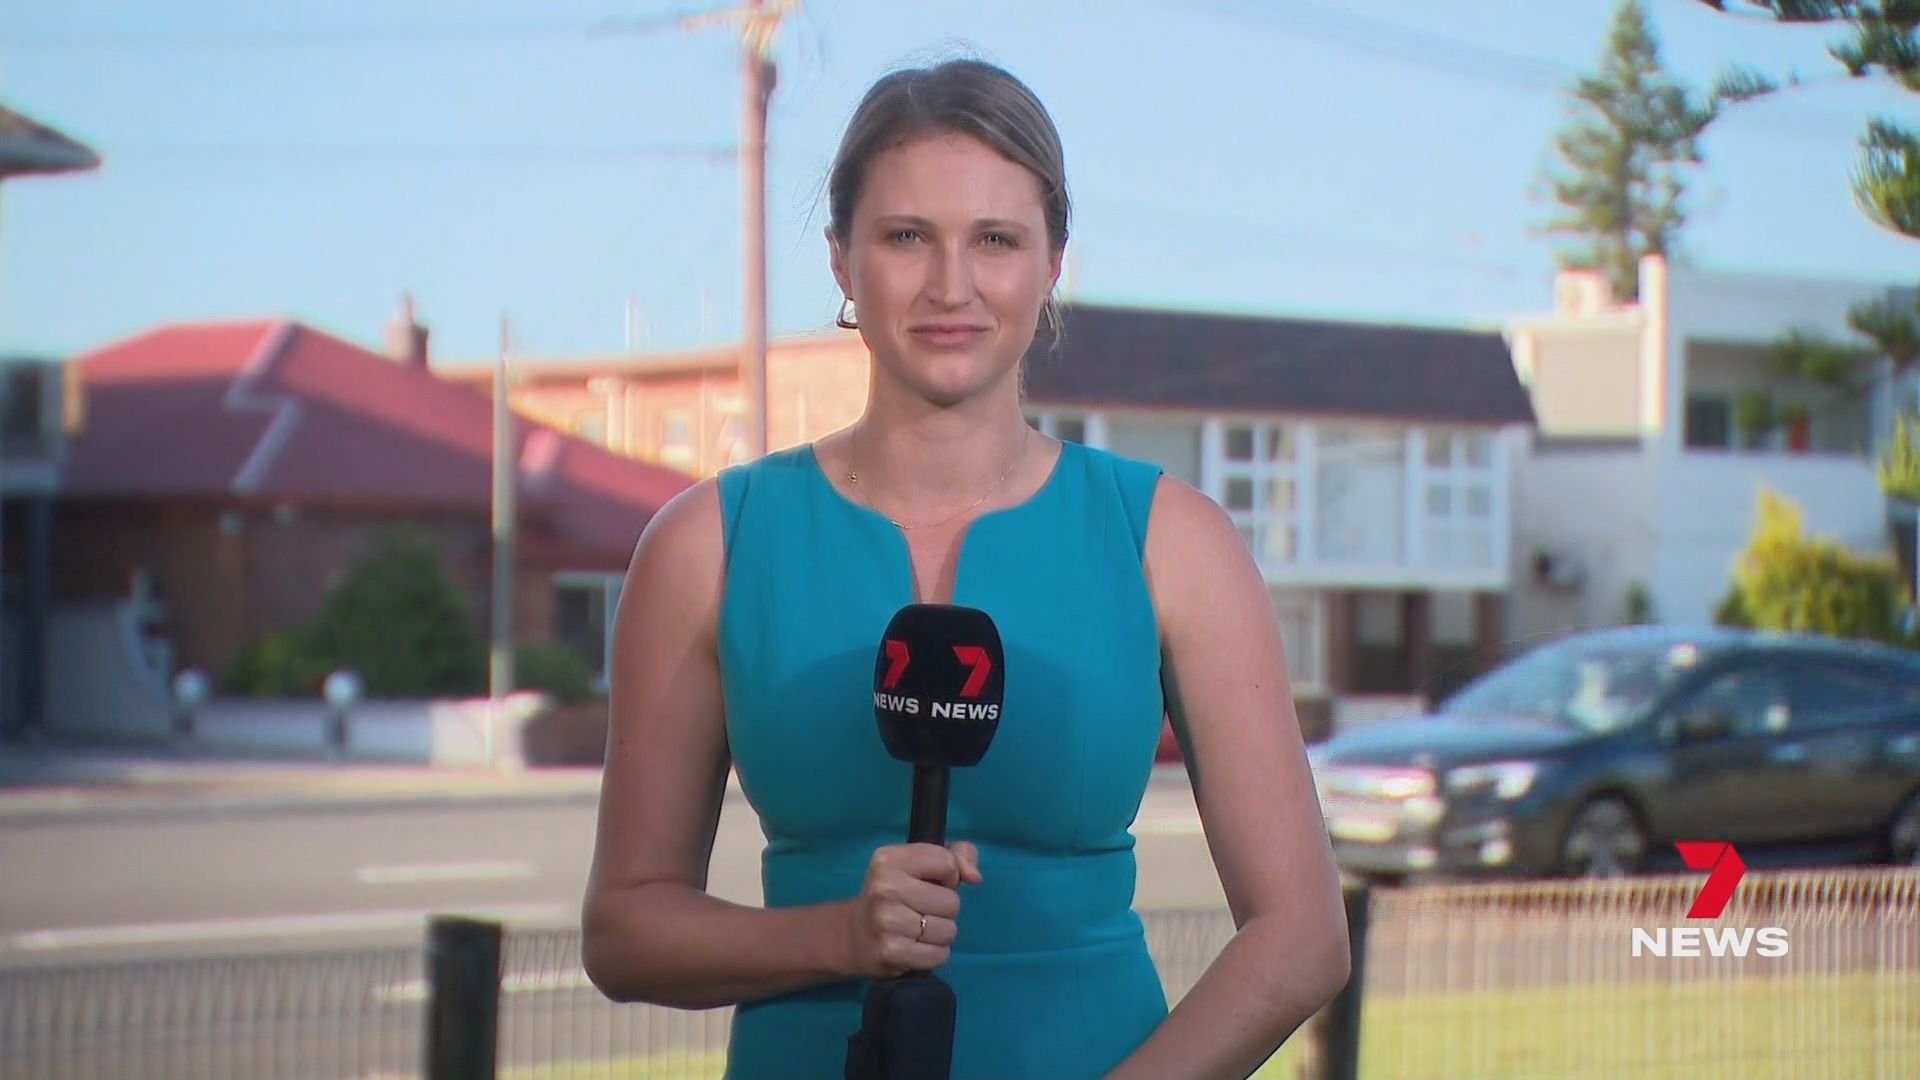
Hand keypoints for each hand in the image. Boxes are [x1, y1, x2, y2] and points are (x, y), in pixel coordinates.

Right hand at [843, 841, 981, 978]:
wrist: (854, 935)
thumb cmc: (895, 895)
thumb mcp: (918, 864)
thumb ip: (956, 856)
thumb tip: (975, 876)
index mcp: (889, 859)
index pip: (947, 863)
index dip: (949, 876)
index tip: (932, 883)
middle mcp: (884, 888)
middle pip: (951, 902)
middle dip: (944, 909)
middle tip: (921, 910)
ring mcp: (886, 921)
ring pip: (948, 930)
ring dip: (940, 934)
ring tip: (918, 930)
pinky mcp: (891, 952)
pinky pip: (939, 955)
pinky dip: (934, 954)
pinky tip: (916, 948)